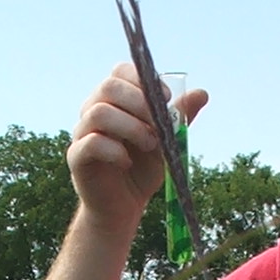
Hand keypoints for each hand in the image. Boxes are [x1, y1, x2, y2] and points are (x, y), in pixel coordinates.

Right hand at [69, 65, 206, 234]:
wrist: (124, 207)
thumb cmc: (143, 169)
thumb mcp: (167, 142)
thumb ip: (178, 118)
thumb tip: (202, 93)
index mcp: (114, 100)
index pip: (120, 71)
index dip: (143, 79)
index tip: (166, 99)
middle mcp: (93, 110)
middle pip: (108, 87)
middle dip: (139, 102)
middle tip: (159, 126)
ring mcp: (81, 133)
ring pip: (99, 113)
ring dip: (131, 127)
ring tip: (149, 145)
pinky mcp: (76, 157)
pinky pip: (92, 143)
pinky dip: (116, 151)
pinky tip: (128, 162)